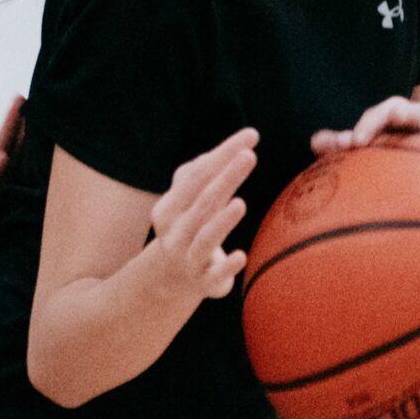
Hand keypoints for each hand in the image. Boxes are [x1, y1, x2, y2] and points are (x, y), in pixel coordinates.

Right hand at [135, 128, 257, 304]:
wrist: (174, 279)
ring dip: (222, 221)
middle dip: (225, 178)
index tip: (250, 136)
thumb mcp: (191, 198)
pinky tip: (241, 256)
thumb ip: (209, 170)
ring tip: (240, 203)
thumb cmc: (191, 226)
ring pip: (205, 237)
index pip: (198, 176)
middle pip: (203, 201)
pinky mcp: (205, 281)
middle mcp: (176, 231)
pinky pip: (215, 274)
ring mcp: (189, 257)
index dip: (223, 155)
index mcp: (169, 207)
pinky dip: (226, 266)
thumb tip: (240, 143)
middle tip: (249, 156)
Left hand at [311, 95, 419, 154]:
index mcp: (391, 114)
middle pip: (411, 113)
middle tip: (386, 125)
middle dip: (407, 116)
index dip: (367, 126)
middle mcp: (415, 118)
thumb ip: (339, 142)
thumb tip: (315, 142)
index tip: (356, 143)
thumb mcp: (361, 142)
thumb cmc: (382, 143)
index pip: (378, 115)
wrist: (409, 139)